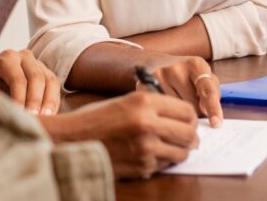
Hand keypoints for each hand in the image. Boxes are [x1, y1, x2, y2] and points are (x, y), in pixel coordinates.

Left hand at [0, 48, 60, 114]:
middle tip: (33, 118)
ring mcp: (38, 64)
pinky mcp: (47, 74)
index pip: (17, 79)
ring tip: (44, 119)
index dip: (19, 99)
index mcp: (6, 59)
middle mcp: (24, 56)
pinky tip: (50, 116)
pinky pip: (55, 86)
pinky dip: (53, 102)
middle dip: (34, 100)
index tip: (19, 115)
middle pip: (36, 77)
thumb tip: (3, 112)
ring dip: (47, 102)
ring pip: (49, 80)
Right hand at [41, 92, 197, 178]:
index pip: (186, 110)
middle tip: (190, 137)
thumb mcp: (126, 100)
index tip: (190, 120)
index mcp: (144, 101)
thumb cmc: (98, 118)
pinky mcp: (142, 167)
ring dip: (181, 151)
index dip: (191, 117)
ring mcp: (145, 147)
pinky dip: (164, 161)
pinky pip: (165, 165)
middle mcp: (147, 123)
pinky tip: (154, 154)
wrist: (74, 139)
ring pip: (181, 152)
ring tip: (173, 147)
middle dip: (192, 136)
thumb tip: (181, 115)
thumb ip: (153, 105)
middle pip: (188, 132)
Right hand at [141, 55, 222, 126]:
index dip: (213, 108)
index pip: (207, 89)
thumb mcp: (203, 76)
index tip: (216, 123)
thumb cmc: (185, 73)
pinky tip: (164, 105)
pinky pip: (161, 111)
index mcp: (195, 64)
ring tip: (174, 99)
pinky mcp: (144, 86)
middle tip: (187, 100)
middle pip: (192, 106)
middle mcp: (175, 68)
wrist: (155, 63)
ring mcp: (158, 77)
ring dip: (179, 114)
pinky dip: (165, 114)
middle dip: (194, 111)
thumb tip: (206, 113)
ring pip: (176, 112)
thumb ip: (212, 92)